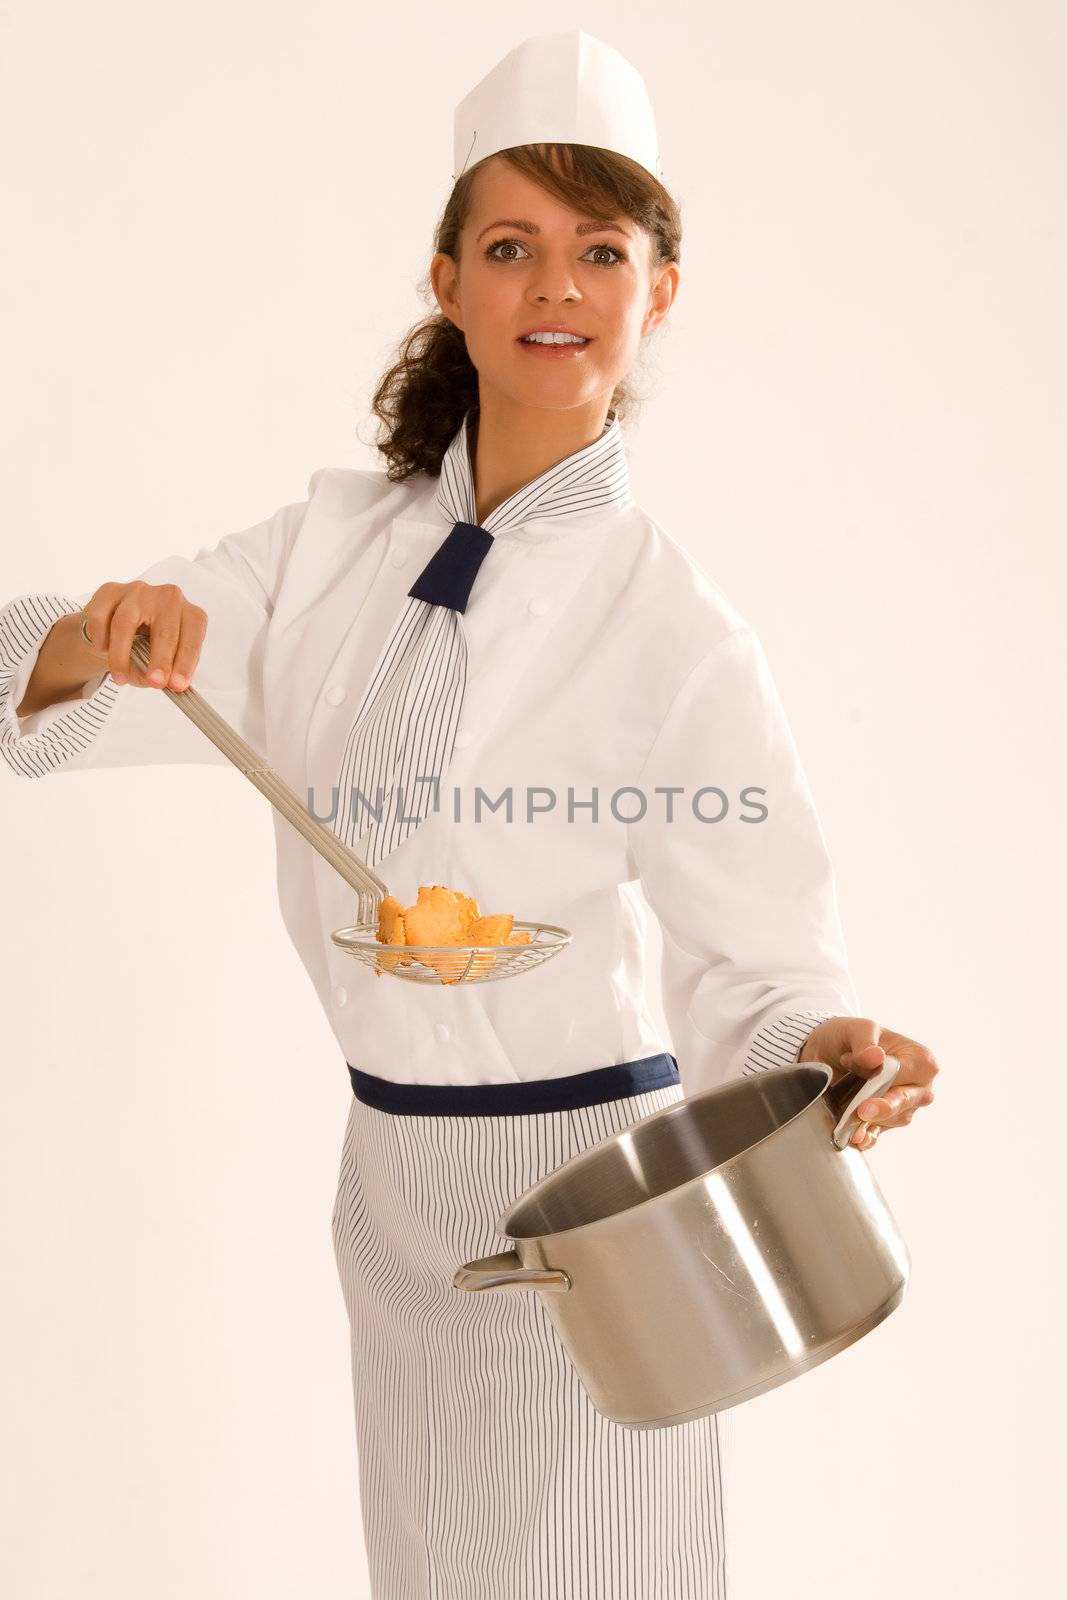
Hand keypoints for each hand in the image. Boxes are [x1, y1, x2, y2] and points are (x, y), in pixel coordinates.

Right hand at [80, 581, 207, 691]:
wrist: (113, 630)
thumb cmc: (144, 645)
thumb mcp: (159, 662)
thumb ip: (162, 672)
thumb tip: (158, 683)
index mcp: (189, 614)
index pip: (192, 637)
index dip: (185, 662)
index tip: (178, 685)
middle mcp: (167, 598)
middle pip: (164, 629)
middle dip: (160, 660)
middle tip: (154, 682)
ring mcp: (138, 591)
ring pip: (125, 623)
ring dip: (121, 655)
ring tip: (120, 678)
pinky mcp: (110, 591)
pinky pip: (100, 616)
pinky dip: (100, 638)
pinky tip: (102, 649)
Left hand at [797, 1017, 937, 1149]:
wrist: (828, 1053)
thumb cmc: (852, 1037)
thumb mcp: (856, 1028)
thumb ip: (864, 1039)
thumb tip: (874, 1056)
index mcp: (922, 1061)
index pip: (911, 1074)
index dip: (888, 1077)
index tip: (868, 1075)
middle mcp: (919, 1089)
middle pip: (905, 1102)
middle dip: (883, 1107)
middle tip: (863, 1111)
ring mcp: (903, 1109)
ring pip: (890, 1120)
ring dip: (866, 1116)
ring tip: (843, 1104)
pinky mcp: (883, 1125)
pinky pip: (877, 1135)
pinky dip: (865, 1137)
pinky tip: (855, 1137)